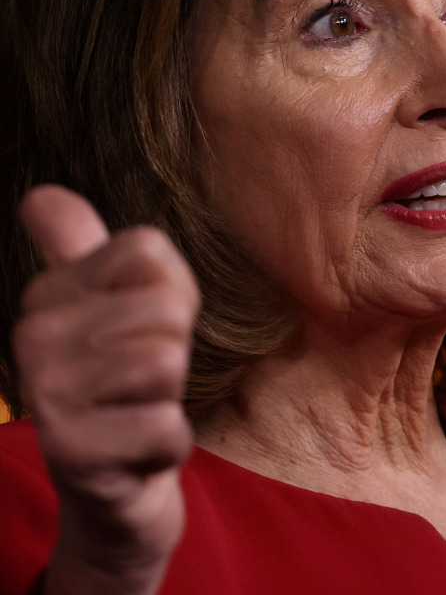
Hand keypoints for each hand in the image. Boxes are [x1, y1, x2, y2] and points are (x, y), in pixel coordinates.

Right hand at [15, 186, 197, 594]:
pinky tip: (139, 454)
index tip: (144, 331)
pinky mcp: (73, 454)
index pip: (149, 252)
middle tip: (144, 385)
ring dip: (170, 399)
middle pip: (164, 309)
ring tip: (139, 413)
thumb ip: (89, 247)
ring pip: (165, 362)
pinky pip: (167, 425)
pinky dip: (169, 445)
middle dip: (174, 351)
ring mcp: (47, 397)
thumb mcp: (119, 307)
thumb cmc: (128, 387)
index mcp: (47, 295)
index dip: (173, 294)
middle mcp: (33, 339)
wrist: (116, 489)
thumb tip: (42, 194)